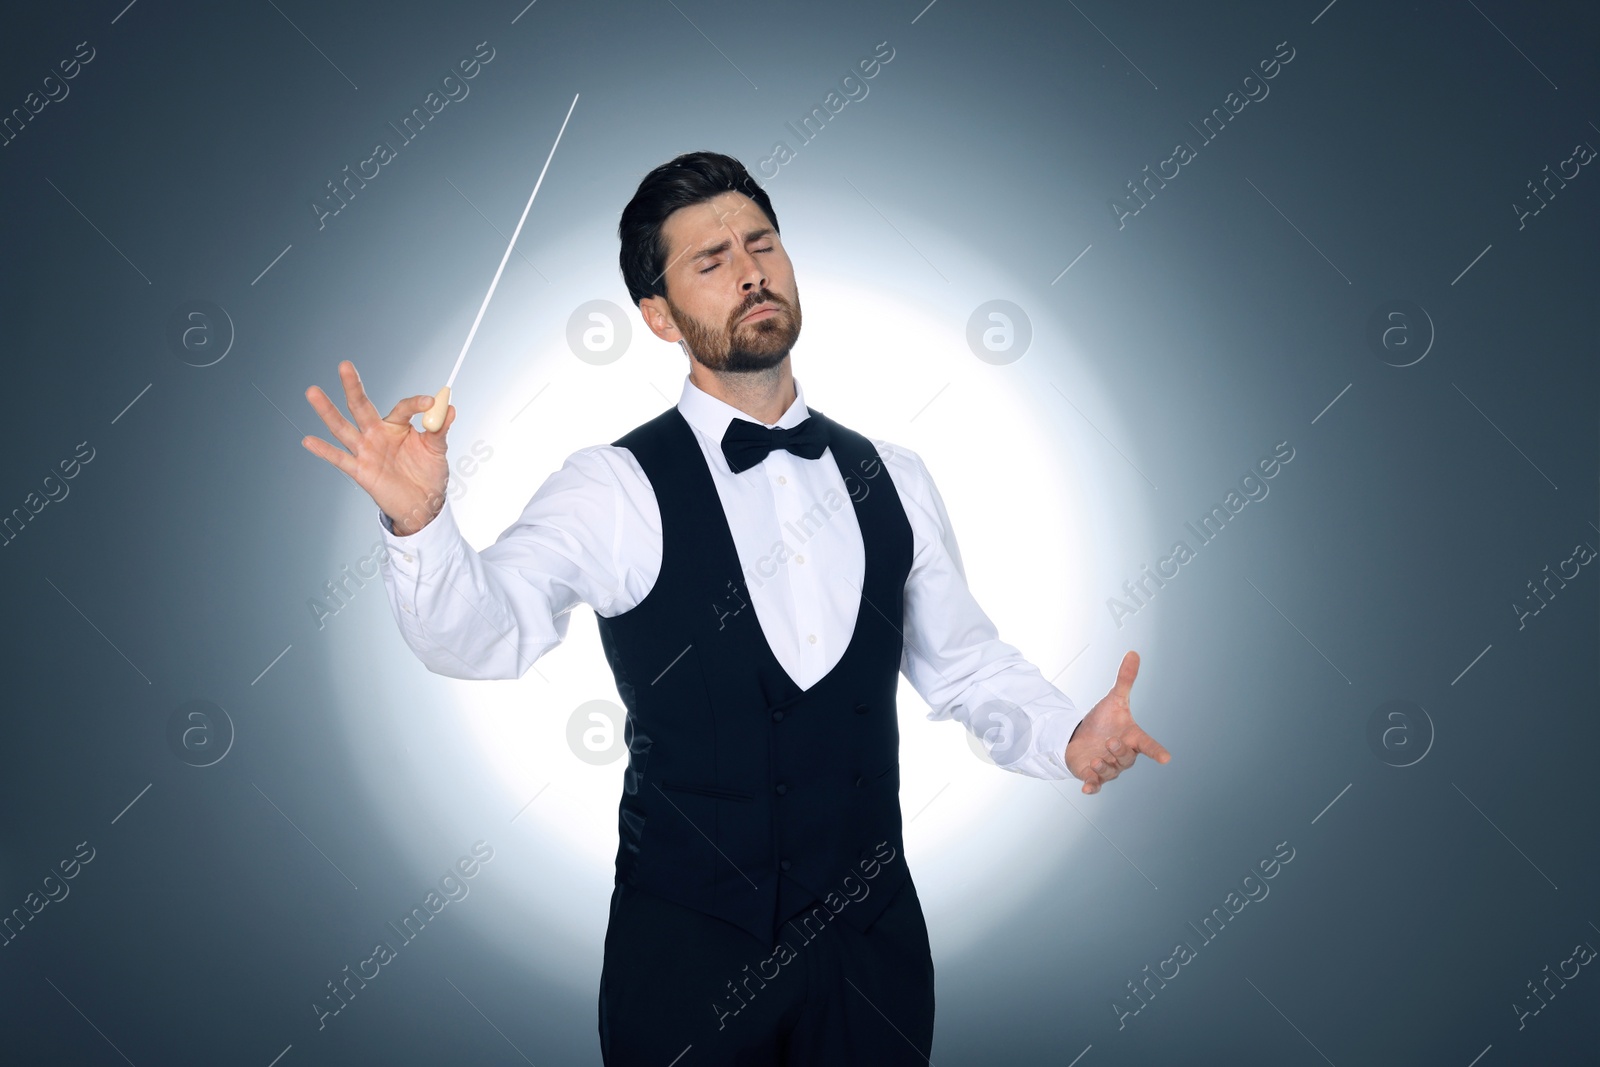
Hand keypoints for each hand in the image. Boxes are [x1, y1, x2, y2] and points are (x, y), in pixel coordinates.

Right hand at [302, 360, 454, 534]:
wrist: (424, 505)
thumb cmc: (429, 473)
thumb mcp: (437, 450)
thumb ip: (440, 430)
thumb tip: (449, 408)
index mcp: (397, 425)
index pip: (402, 407)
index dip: (416, 404)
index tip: (430, 403)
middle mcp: (377, 434)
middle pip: (362, 406)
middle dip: (353, 387)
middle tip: (344, 365)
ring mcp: (366, 451)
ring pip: (343, 428)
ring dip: (328, 411)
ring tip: (313, 392)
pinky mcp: (360, 471)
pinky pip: (339, 459)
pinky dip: (324, 450)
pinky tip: (308, 440)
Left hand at [1065, 650, 1169, 794]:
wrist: (1080, 736)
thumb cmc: (1102, 721)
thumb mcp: (1114, 699)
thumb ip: (1125, 680)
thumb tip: (1133, 653)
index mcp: (1131, 739)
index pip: (1148, 745)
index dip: (1156, 751)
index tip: (1166, 758)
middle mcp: (1123, 756)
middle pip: (1127, 759)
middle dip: (1118, 752)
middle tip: (1109, 742)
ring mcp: (1109, 768)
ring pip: (1111, 772)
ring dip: (1104, 766)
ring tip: (1095, 759)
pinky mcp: (1093, 776)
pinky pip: (1095, 785)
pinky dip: (1091, 786)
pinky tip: (1086, 788)